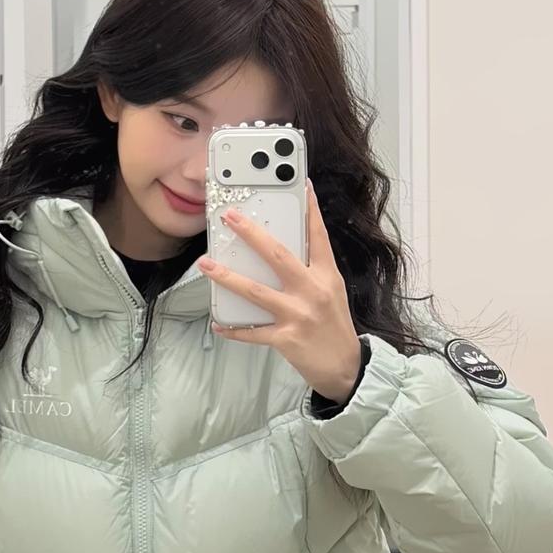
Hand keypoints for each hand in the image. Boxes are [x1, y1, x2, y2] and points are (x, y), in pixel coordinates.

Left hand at [200, 180, 364, 402]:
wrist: (346, 366)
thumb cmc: (334, 326)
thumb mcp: (331, 291)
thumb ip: (311, 271)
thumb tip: (281, 251)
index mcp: (326, 275)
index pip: (318, 236)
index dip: (310, 210)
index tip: (301, 186)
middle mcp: (312, 291)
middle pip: (277, 255)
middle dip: (251, 234)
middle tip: (230, 218)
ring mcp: (298, 314)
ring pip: (256, 291)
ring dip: (227, 276)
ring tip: (206, 264)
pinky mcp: (286, 338)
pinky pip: (253, 332)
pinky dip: (233, 328)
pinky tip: (218, 323)